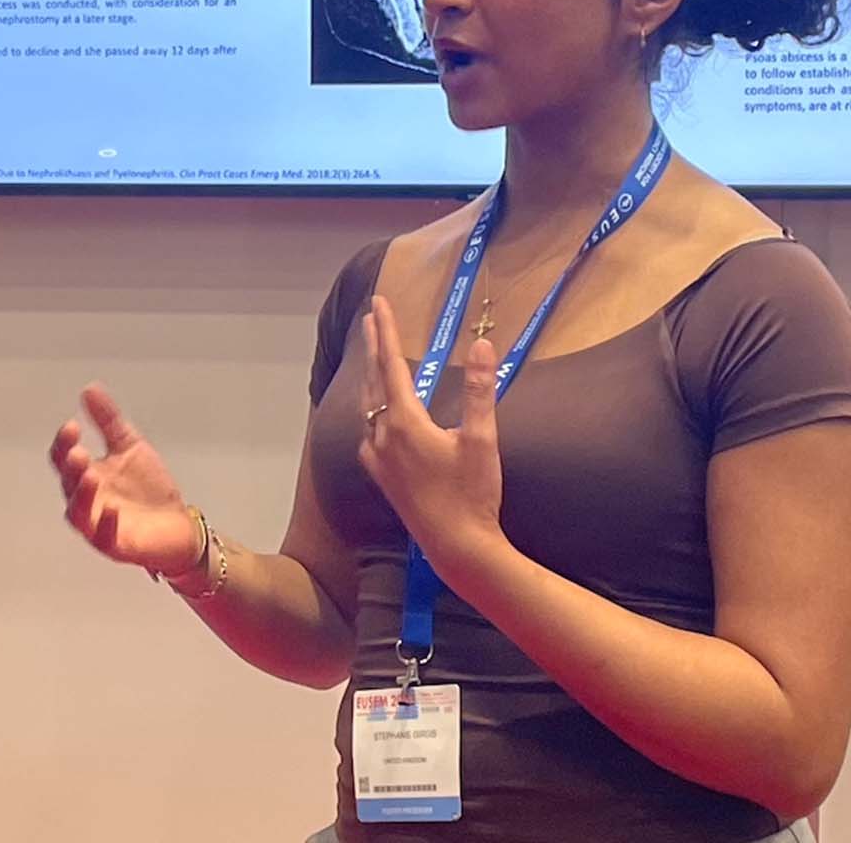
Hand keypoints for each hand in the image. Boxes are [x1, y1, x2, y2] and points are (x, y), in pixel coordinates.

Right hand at [48, 383, 201, 575]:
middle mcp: (87, 501)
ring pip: (78, 514)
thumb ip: (108, 420)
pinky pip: (104, 538)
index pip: (64, 458)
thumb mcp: (130, 446)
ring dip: (81, 495)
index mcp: (87, 475)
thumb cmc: (149, 487)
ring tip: (91, 475)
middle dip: (71, 468)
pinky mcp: (117, 545)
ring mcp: (98, 525)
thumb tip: (89, 389)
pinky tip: (111, 510)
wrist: (178, 523)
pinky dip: (105, 524)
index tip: (72, 425)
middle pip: (68, 484)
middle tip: (78, 452)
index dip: (64, 443)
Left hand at [358, 295, 509, 573]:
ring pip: (368, 408)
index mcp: (405, 423)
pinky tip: (376, 418)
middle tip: (371, 318)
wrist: (457, 546)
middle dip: (373, 347)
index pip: (391, 364)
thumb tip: (482, 346)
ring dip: (371, 377)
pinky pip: (368, 434)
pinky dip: (371, 412)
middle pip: (373, 381)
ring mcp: (379, 460)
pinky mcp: (383, 478)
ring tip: (374, 358)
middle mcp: (384, 438)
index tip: (379, 304)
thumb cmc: (473, 493)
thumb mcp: (482, 438)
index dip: (385, 331)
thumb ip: (480, 389)